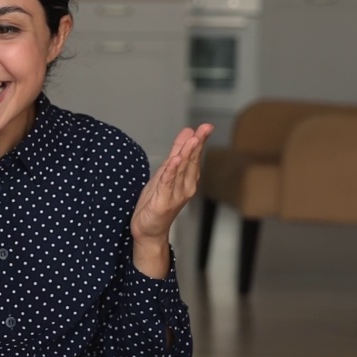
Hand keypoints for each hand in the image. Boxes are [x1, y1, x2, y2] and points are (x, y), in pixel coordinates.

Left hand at [130, 124, 212, 277]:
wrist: (149, 230)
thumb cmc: (157, 201)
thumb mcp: (165, 172)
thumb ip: (177, 152)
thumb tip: (188, 132)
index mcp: (187, 179)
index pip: (195, 156)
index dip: (200, 140)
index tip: (207, 126)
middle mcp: (186, 187)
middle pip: (191, 161)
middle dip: (198, 144)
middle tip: (205, 128)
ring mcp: (176, 195)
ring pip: (181, 171)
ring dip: (187, 155)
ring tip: (193, 140)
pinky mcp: (164, 202)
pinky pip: (167, 184)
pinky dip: (171, 172)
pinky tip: (174, 160)